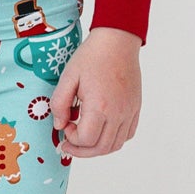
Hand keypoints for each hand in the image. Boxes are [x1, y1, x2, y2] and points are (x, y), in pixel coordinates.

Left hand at [50, 27, 141, 157]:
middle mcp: (118, 113)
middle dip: (81, 150)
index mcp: (100, 106)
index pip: (86, 140)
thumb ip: (60, 104)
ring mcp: (129, 112)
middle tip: (68, 144)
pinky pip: (127, 134)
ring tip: (83, 139)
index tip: (65, 126)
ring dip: (97, 147)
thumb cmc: (91, 57)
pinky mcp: (135, 108)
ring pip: (115, 145)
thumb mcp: (67, 78)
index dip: (72, 139)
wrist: (117, 42)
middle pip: (101, 148)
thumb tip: (59, 125)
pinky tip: (101, 130)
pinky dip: (113, 139)